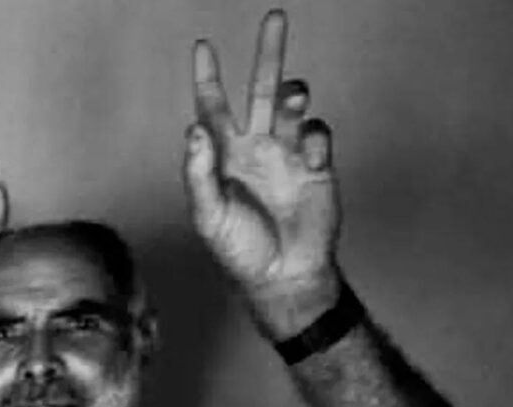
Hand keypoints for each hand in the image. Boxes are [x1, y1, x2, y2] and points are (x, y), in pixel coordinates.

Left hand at [184, 10, 341, 338]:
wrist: (283, 275)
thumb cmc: (240, 249)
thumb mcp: (209, 216)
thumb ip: (199, 173)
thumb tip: (194, 129)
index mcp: (224, 155)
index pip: (213, 107)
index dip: (208, 77)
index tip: (202, 46)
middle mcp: (256, 147)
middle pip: (261, 89)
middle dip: (268, 54)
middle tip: (276, 17)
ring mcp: (287, 154)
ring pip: (294, 106)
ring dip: (294, 94)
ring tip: (293, 100)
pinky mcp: (316, 166)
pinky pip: (318, 135)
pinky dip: (316, 138)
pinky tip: (310, 160)